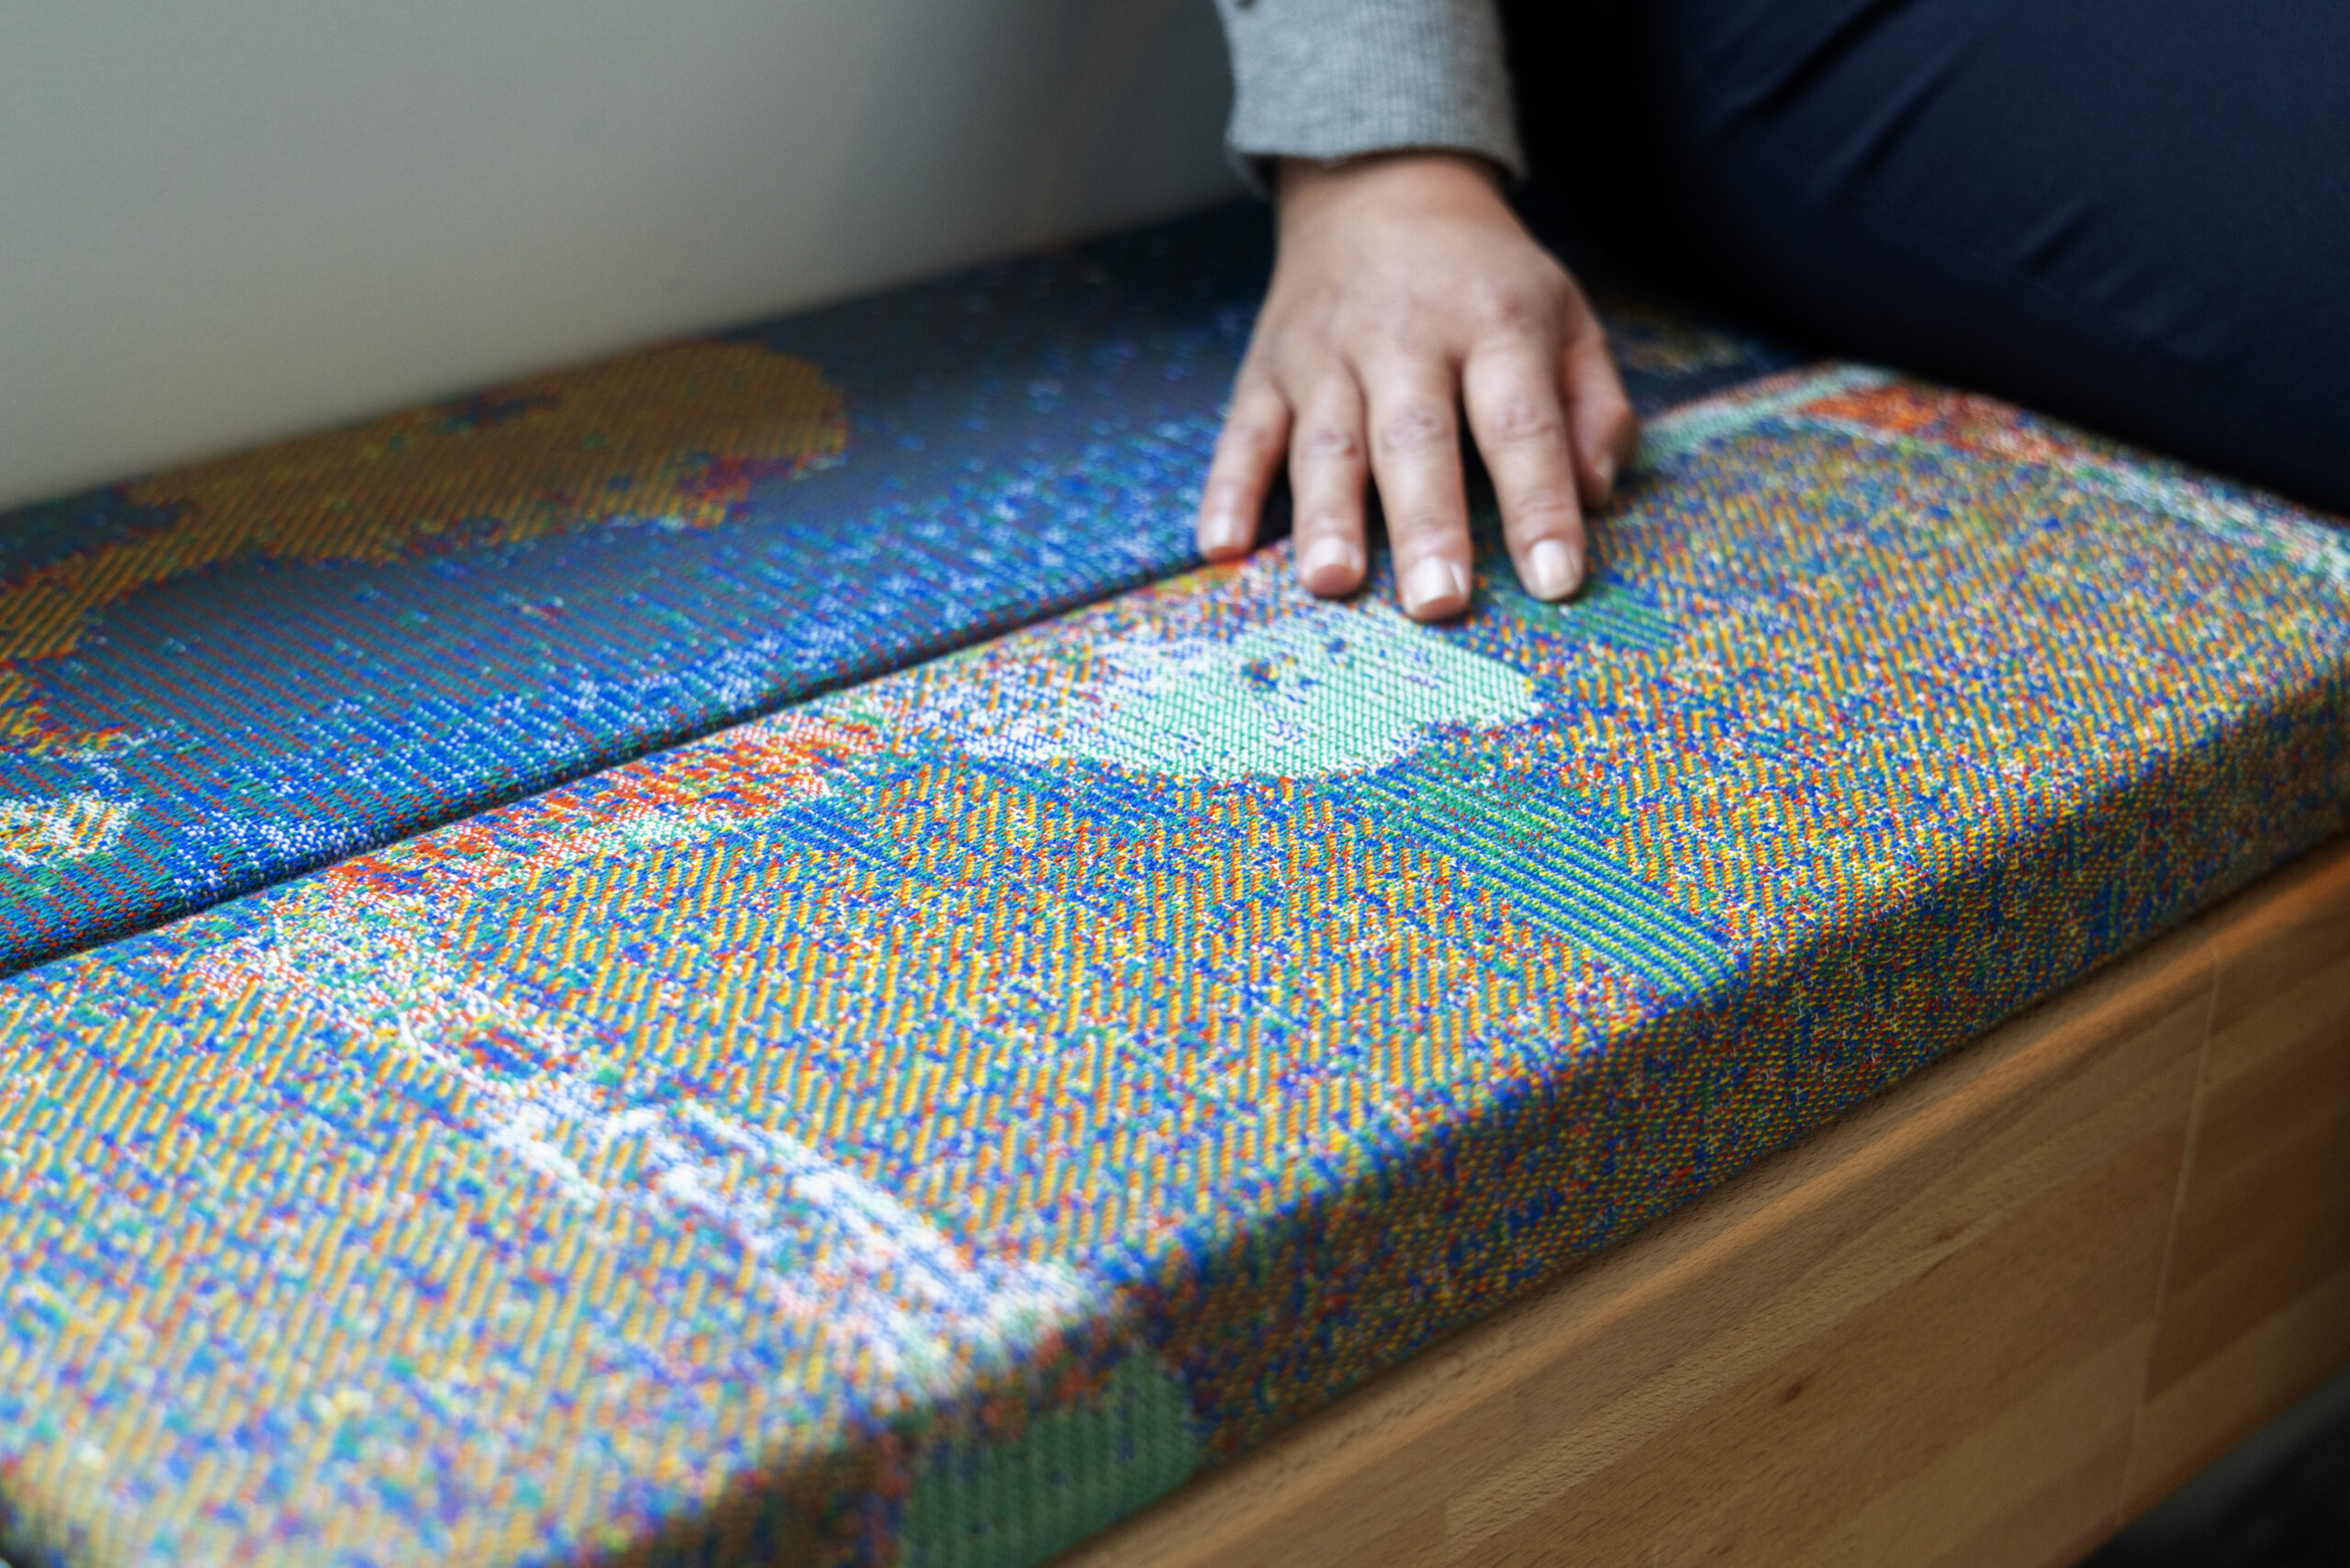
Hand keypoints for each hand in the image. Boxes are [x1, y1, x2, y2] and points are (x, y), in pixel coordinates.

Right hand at [1196, 153, 1637, 619]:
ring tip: (1332, 582)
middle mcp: (1405, 336)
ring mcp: (1326, 355)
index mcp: (1494, 323)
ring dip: (1327, 515)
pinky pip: (1242, 434)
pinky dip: (1228, 490)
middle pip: (1416, 437)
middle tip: (1438, 602)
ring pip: (1326, 441)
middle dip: (1426, 523)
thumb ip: (1593, 406)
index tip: (1554, 582)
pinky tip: (1222, 546)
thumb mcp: (1565, 315)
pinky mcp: (1266, 370)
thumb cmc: (1485, 280)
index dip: (1539, 505)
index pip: (1522, 425)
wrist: (1379, 184)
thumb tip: (1596, 496)